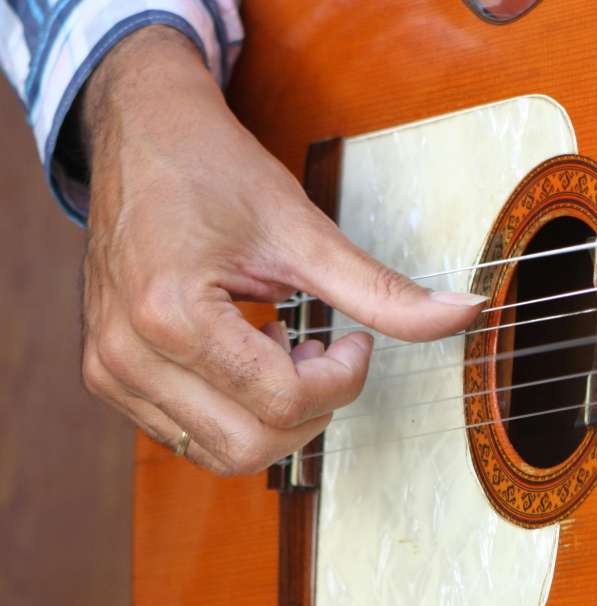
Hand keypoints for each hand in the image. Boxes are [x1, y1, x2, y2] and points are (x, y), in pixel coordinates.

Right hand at [80, 27, 484, 474]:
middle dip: (312, 407)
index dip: (343, 378)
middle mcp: (128, 356)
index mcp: (172, 314)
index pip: (283, 401)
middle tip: (326, 350)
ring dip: (274, 414)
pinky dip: (237, 411)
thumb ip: (383, 290)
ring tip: (286, 347)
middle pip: (251, 445)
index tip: (356, 338)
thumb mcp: (306, 230)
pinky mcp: (109, 377)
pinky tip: (252, 354)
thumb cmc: (214, 171)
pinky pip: (189, 435)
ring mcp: (110, 371)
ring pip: (220, 453)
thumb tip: (464, 314)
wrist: (142, 136)